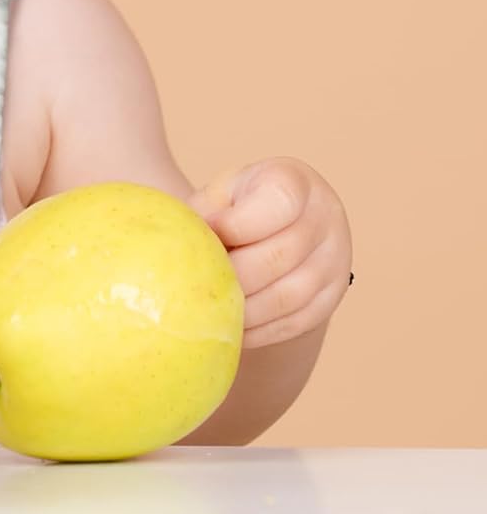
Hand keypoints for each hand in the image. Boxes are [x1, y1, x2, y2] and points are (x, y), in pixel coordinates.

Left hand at [188, 157, 351, 349]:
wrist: (280, 224)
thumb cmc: (236, 204)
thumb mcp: (220, 193)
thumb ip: (203, 214)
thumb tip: (177, 247)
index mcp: (294, 181)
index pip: (280, 201)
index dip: (238, 223)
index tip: (209, 233)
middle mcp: (325, 217)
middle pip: (281, 255)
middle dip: (234, 275)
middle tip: (198, 287)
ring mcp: (335, 260)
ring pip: (290, 296)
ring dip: (245, 311)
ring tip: (210, 313)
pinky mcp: (331, 297)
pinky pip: (297, 323)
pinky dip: (260, 331)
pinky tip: (231, 330)